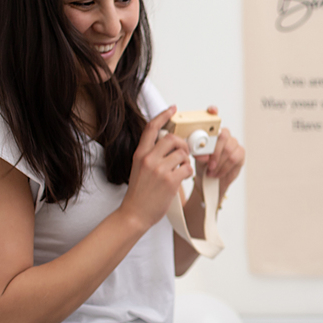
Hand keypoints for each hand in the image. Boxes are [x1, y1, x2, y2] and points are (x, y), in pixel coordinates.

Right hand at [120, 106, 189, 228]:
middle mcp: (148, 159)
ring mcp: (159, 169)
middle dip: (182, 144)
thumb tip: (169, 144)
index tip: (172, 108)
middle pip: (172, 138)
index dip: (163, 115)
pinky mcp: (170, 181)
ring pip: (182, 153)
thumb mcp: (139, 168)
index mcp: (140, 154)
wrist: (134, 213)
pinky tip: (183, 178)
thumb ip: (151, 155)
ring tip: (182, 169)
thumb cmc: (139, 193)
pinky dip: (188, 172)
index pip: (151, 128)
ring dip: (186, 160)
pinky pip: (187, 168)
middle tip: (184, 153)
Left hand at [195, 106, 245, 200]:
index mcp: (211, 133)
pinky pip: (234, 158)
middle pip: (223, 136)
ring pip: (229, 149)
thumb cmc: (202, 167)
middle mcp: (224, 135)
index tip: (212, 110)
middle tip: (209, 164)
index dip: (213, 112)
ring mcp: (233, 144)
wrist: (210, 182)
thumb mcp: (196, 159)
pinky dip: (225, 168)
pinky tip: (218, 173)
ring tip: (211, 172)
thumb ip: (198, 153)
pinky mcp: (241, 153)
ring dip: (219, 163)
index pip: (213, 117)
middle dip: (215, 152)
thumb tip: (203, 154)